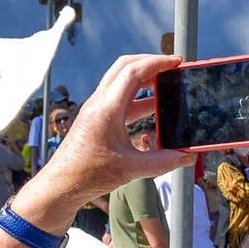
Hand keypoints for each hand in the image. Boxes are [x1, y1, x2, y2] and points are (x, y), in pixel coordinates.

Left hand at [27, 54, 188, 218]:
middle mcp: (99, 103)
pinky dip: (137, 97)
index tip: (176, 62)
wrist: (61, 185)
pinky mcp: (96, 118)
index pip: (133, 71)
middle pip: (125, 67)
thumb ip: (163, 162)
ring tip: (166, 86)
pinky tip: (151, 109)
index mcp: (107, 108)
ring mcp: (96, 109)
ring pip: (120, 81)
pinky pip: (119, 98)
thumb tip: (187, 157)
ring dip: (143, 79)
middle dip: (150, 63)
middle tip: (171, 67)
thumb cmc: (88, 175)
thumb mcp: (131, 169)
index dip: (157, 63)